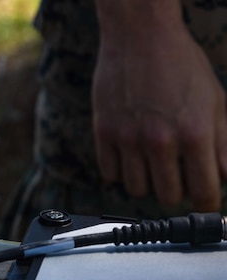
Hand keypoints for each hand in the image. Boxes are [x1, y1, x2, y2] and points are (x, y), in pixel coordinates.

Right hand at [92, 0, 226, 209]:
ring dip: (148, 183)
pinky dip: (121, 171)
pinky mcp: (103, 134)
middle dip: (177, 191)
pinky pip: (110, 175)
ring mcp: (128, 140)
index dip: (209, 203)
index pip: (205, 191)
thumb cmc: (182, 66)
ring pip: (137, 190)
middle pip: (169, 197)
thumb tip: (225, 178)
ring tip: (153, 164)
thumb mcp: (215, 102)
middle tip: (178, 176)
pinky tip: (131, 154)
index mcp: (195, 133)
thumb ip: (224, 144)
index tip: (206, 203)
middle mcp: (160, 141)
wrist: (140, 37)